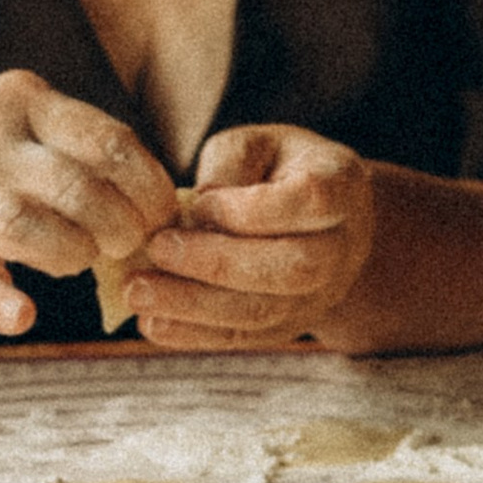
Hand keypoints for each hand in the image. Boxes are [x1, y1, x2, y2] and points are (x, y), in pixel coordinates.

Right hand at [0, 71, 176, 337]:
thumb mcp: (32, 135)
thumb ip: (90, 159)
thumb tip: (168, 212)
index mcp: (28, 101)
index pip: (112, 143)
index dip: (150, 189)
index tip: (161, 219)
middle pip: (81, 186)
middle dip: (120, 228)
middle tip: (123, 247)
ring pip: (32, 223)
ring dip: (72, 254)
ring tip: (75, 262)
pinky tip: (21, 315)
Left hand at [127, 125, 377, 349]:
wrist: (321, 222)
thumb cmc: (281, 171)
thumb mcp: (259, 145)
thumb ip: (228, 163)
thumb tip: (195, 210)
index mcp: (341, 188)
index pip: (309, 201)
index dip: (249, 207)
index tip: (198, 200)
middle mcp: (342, 247)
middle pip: (291, 268)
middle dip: (217, 262)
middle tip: (156, 248)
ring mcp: (321, 294)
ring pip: (264, 311)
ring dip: (196, 306)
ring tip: (139, 291)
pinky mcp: (291, 325)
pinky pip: (246, 337)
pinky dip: (196, 335)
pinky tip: (152, 323)